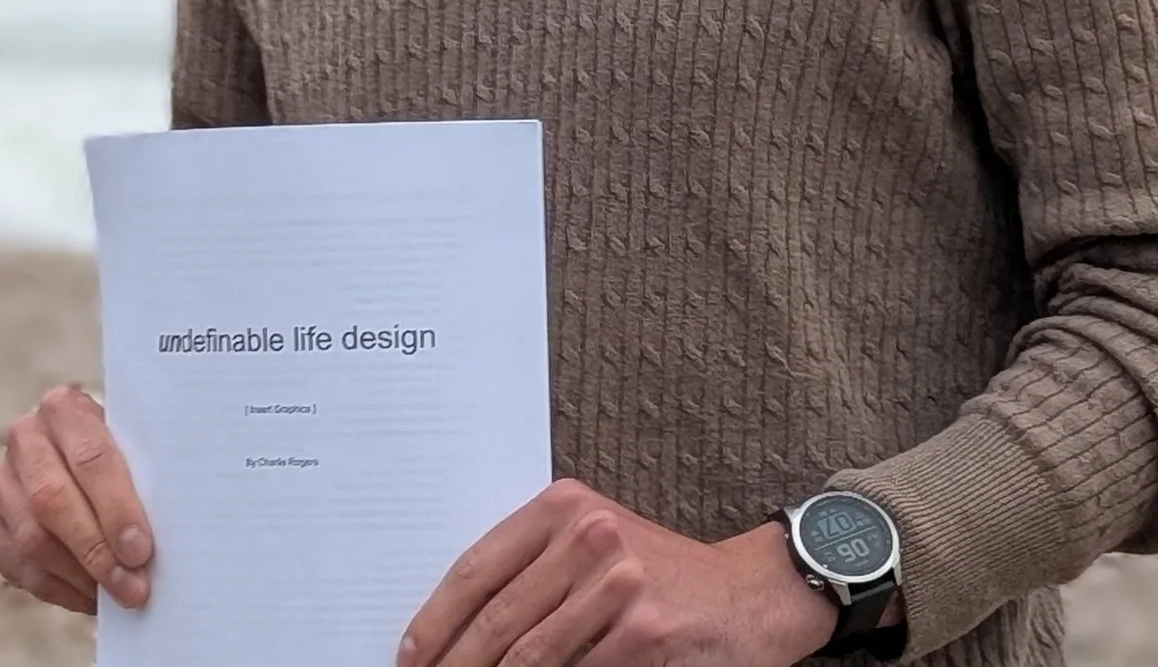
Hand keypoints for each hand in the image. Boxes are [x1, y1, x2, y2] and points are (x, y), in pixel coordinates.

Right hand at [0, 384, 154, 614]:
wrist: (80, 455)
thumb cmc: (122, 453)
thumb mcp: (134, 446)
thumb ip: (142, 477)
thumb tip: (164, 535)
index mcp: (65, 408)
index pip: (91, 458)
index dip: (116, 508)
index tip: (141, 550)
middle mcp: (25, 439)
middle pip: (53, 501)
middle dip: (97, 551)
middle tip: (132, 586)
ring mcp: (1, 481)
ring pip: (32, 539)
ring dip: (78, 576)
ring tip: (116, 595)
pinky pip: (17, 565)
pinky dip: (56, 588)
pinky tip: (89, 596)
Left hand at [398, 478, 837, 666]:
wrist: (749, 593)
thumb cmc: (658, 574)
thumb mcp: (594, 544)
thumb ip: (532, 570)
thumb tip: (453, 630)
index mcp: (564, 507)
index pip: (477, 568)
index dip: (435, 621)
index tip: (408, 658)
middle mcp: (590, 536)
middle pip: (497, 619)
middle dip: (455, 665)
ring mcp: (619, 585)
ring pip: (530, 658)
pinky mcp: (645, 633)